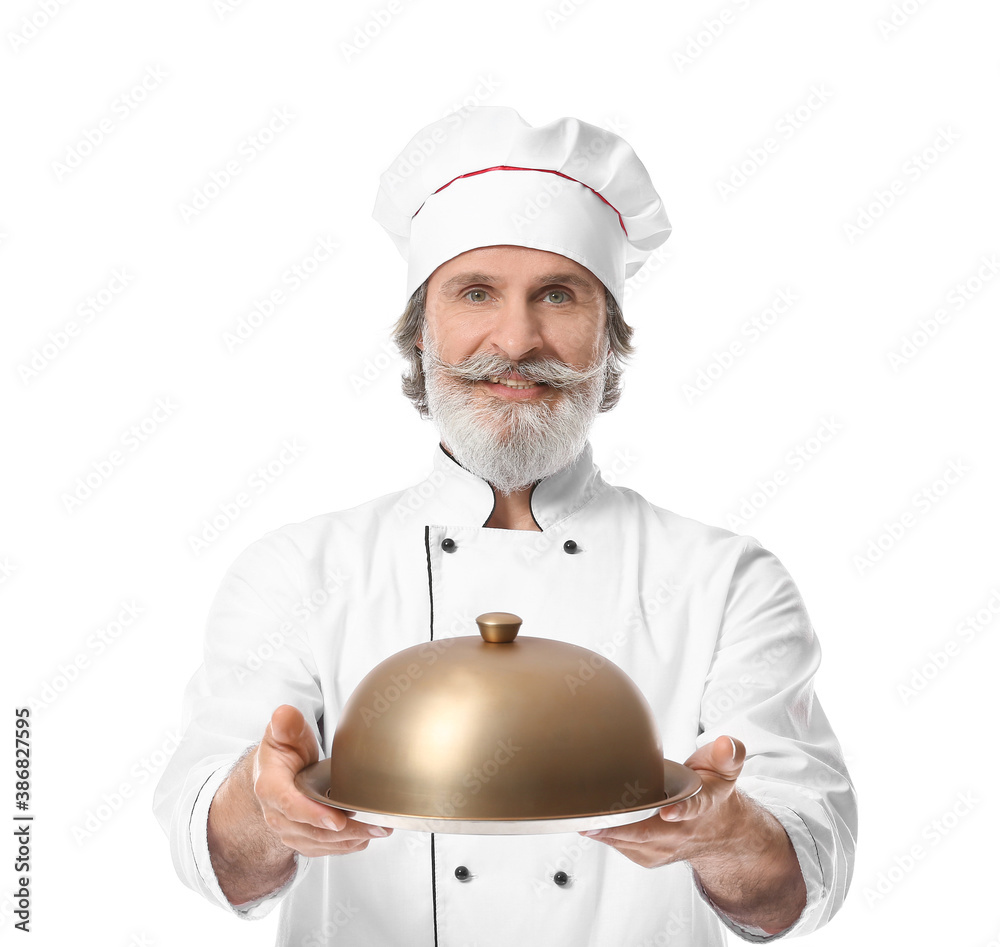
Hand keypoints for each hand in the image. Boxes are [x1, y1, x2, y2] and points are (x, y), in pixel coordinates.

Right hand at [253, 704, 392, 856]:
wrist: (274, 773)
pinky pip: (321, 849)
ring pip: (319, 843)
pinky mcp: (301, 838)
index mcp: (269, 786)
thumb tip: (284, 715)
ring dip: (350, 841)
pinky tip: (364, 839)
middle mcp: (276, 813)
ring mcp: (288, 829)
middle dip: (345, 831)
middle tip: (375, 826)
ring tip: (378, 831)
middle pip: (310, 830)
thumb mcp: (283, 732)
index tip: (337, 819)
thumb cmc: (282, 752)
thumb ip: (286, 724)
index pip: (289, 804)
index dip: (313, 814)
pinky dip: (343, 847)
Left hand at [578, 735, 745, 868]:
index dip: (681, 810)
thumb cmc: (713, 792)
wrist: (719, 832)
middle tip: (591, 819)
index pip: (693, 808)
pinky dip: (606, 837)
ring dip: (606, 833)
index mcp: (702, 806)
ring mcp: (666, 848)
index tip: (668, 811)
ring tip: (579, 819)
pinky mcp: (650, 856)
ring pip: (632, 843)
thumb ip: (727, 754)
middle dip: (620, 827)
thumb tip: (725, 744)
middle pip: (649, 833)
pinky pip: (624, 848)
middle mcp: (683, 831)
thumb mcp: (726, 769)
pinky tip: (589, 824)